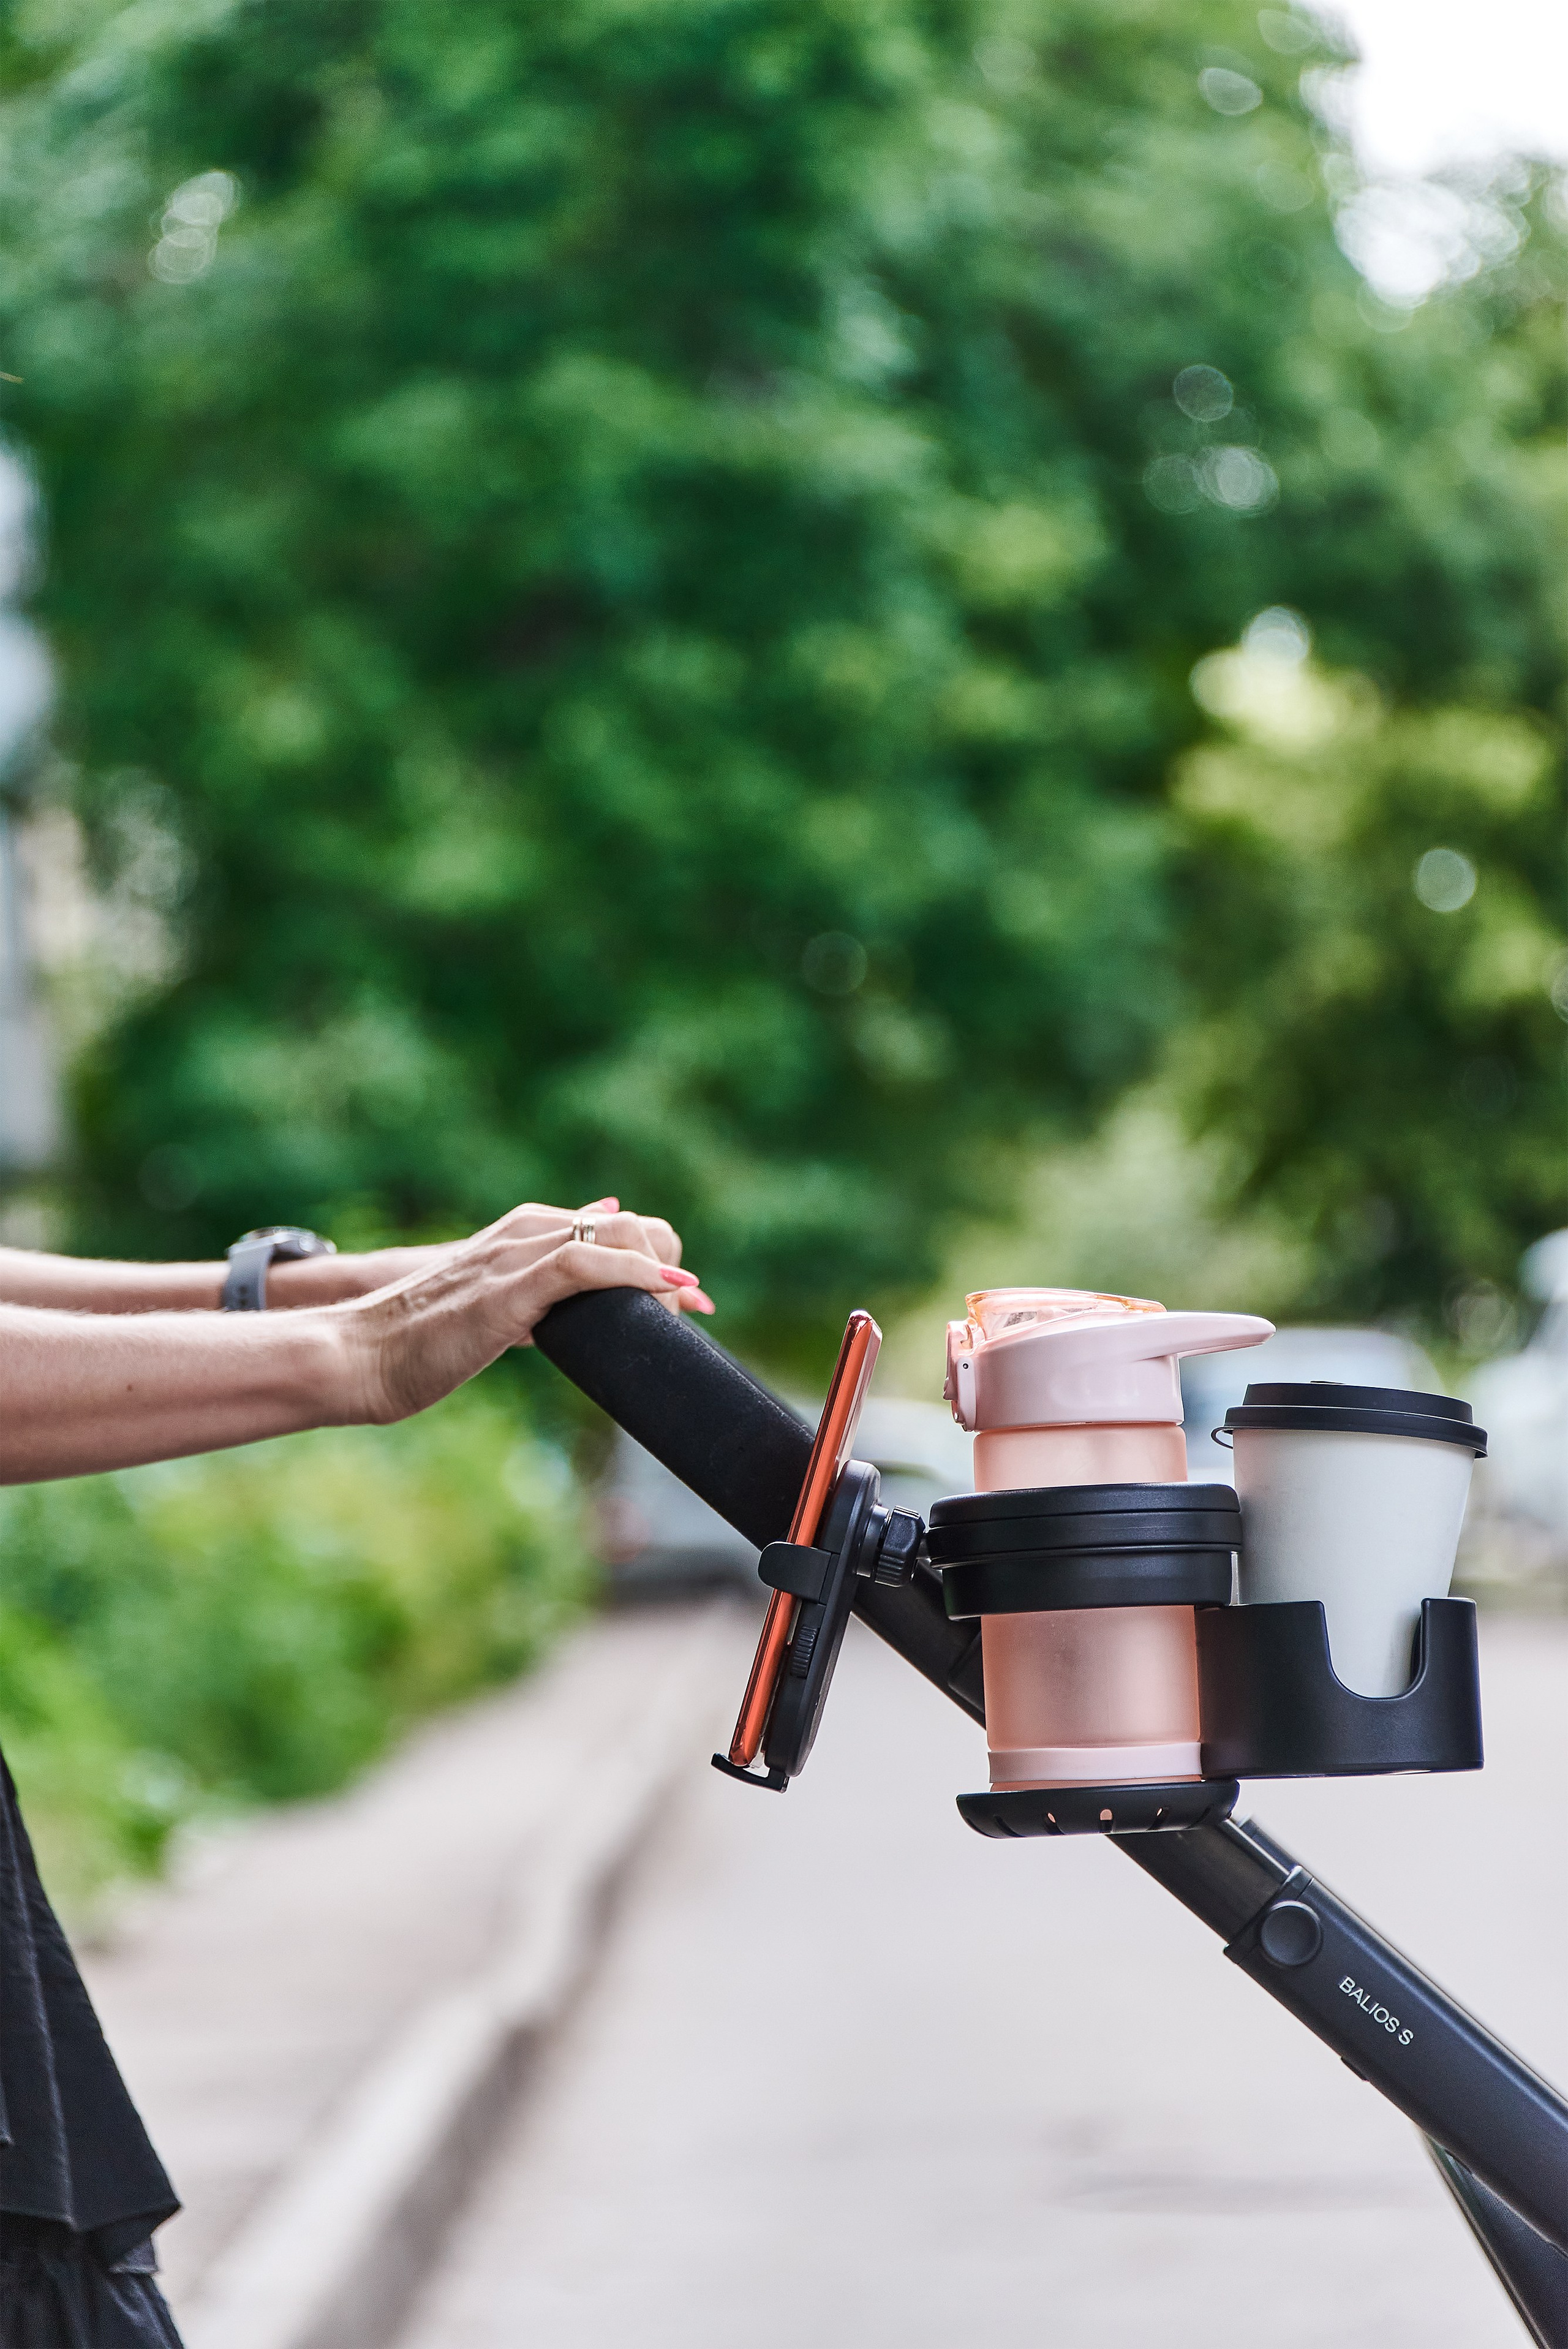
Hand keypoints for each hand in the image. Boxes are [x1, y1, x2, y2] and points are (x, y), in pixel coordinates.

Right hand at [342, 1197, 713, 1424]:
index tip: (688, 1303)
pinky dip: (635, 1276)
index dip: (660, 1261)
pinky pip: (586, 1263)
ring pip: (618, 1236)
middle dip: (671, 1267)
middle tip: (687, 1316)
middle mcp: (524, 1232)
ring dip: (662, 1276)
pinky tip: (663, 1298)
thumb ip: (540, 1289)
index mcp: (522, 1232)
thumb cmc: (422, 1342)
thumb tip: (588, 1282)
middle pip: (633, 1226)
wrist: (361, 1356)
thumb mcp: (495, 1306)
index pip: (618, 1226)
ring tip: (677, 1317)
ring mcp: (515, 1254)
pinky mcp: (508, 1287)